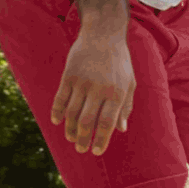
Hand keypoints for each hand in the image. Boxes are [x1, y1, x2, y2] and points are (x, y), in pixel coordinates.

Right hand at [51, 21, 135, 154]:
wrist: (103, 36)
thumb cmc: (120, 63)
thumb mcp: (130, 83)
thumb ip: (125, 107)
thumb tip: (120, 130)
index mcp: (118, 93)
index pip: (107, 123)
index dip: (101, 139)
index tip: (96, 151)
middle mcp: (99, 89)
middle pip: (87, 121)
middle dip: (83, 139)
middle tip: (81, 149)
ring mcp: (82, 82)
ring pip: (72, 113)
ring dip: (70, 129)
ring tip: (71, 139)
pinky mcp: (68, 76)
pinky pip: (60, 99)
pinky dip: (57, 112)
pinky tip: (57, 122)